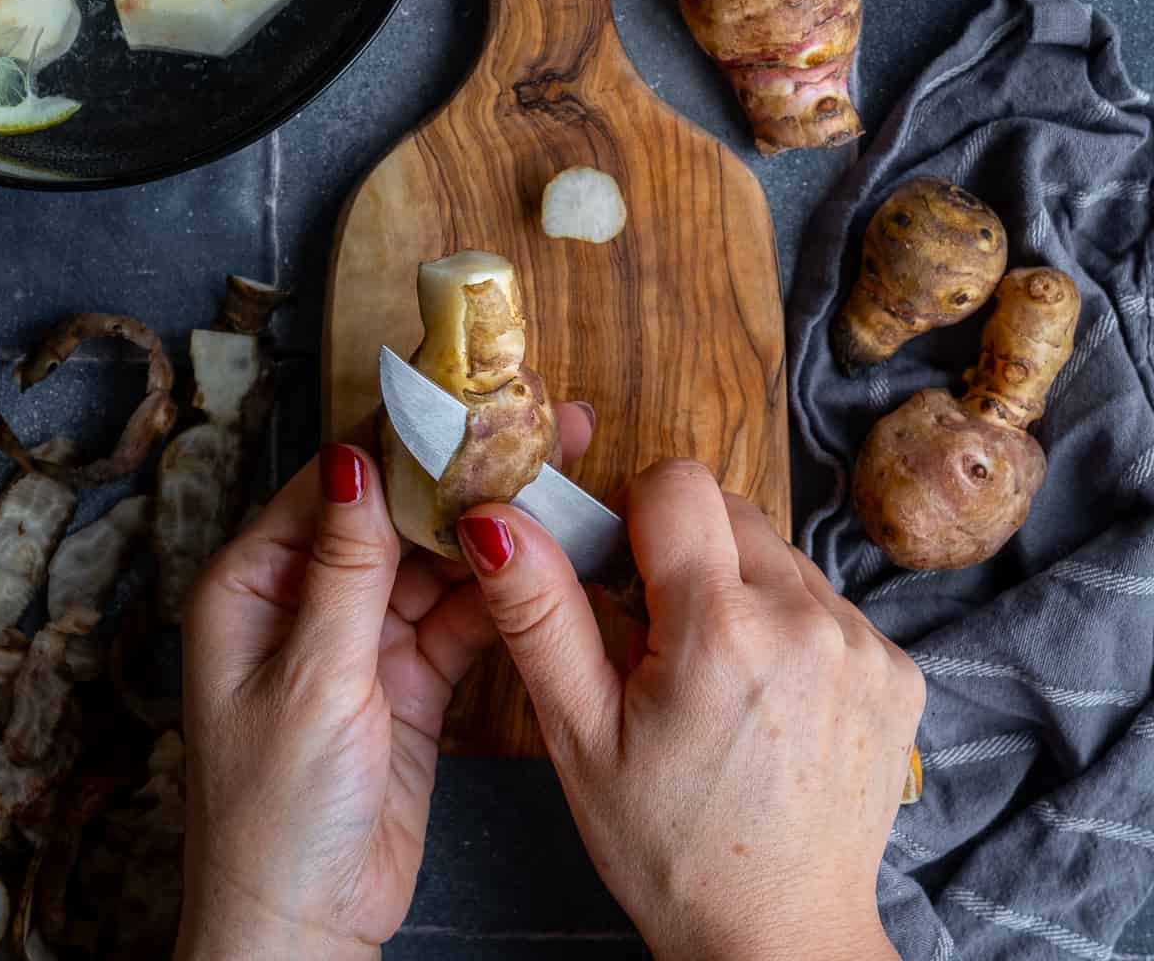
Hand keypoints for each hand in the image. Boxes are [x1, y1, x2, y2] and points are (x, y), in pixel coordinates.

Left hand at [174, 404, 593, 960]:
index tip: (462, 397)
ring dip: (490, 528)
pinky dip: (501, 592)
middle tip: (535, 427)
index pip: (331, 482)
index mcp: (254, 585)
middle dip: (461, 476)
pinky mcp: (408, 679)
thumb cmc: (273, 813)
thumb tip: (353, 458)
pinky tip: (549, 558)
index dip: (398, 438)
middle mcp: (305, 600)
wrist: (305, 931)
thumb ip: (345, 568)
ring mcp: (361, 639)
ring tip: (559, 475)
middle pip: (393, 513)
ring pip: (434, 560)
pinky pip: (460, 616)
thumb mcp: (313, 679)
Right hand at [457, 460, 922, 960]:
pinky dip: (796, 631)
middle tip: (664, 645)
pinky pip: (830, 605)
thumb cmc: (668, 846)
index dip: (636, 516)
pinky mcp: (900, 670)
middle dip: (689, 556)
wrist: (781, 940)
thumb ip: (540, 613)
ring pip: (782, 556)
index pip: (677, 482)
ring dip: (745, 592)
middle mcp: (807, 619)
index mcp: (722, 627)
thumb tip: (497, 519)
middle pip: (732, 512)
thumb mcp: (580, 736)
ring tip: (722, 682)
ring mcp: (866, 644)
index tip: (624, 579)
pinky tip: (773, 701)